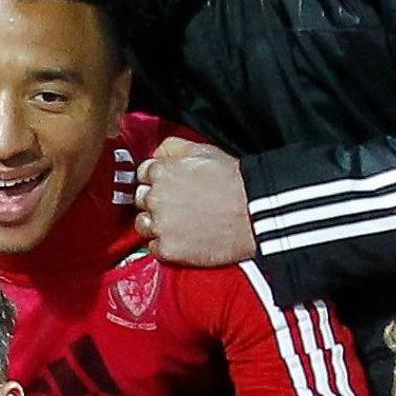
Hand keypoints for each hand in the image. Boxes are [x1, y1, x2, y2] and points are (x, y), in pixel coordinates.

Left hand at [134, 137, 255, 265]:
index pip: (143, 174)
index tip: (169, 187)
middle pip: (141, 199)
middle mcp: (155, 198)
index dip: (156, 180)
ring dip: (156, 223)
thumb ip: (173, 147)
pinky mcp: (168, 249)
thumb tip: (157, 153)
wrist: (255, 213)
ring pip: (143, 224)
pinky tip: (184, 238)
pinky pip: (154, 247)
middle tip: (178, 205)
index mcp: (161, 172)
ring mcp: (160, 225)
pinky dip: (166, 244)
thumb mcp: (204, 150)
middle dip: (155, 201)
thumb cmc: (235, 181)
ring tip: (180, 223)